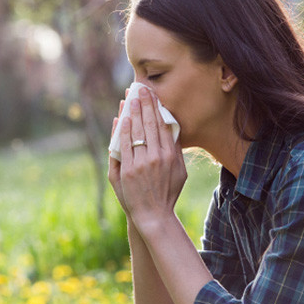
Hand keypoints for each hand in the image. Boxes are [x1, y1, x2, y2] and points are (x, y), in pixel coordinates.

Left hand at [108, 87, 186, 229]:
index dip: (157, 107)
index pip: (163, 125)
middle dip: (145, 104)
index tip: (153, 94)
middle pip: (150, 124)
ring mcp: (142, 163)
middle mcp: (157, 157)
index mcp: (171, 156)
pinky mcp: (128, 170)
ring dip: (133, 112)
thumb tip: (172, 130)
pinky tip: (122, 118)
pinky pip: (124, 145)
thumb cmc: (168, 193)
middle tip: (140, 88)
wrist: (154, 215)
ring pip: (136, 131)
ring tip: (130, 98)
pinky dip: (123, 130)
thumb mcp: (180, 172)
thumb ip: (176, 151)